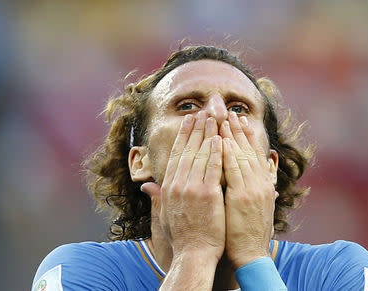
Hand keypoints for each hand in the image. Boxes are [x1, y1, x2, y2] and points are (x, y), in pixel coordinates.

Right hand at [141, 111, 224, 261]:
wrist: (194, 253)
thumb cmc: (182, 235)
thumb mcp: (165, 214)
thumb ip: (158, 197)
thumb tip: (146, 186)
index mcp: (168, 187)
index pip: (176, 155)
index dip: (183, 136)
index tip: (189, 121)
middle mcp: (178, 184)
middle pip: (188, 150)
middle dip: (195, 129)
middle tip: (203, 112)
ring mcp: (192, 189)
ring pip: (200, 155)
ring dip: (207, 135)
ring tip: (214, 119)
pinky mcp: (207, 195)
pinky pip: (213, 169)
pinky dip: (216, 152)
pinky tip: (221, 139)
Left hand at [220, 112, 277, 268]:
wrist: (251, 253)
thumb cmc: (248, 232)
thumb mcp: (257, 208)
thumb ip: (256, 190)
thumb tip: (262, 180)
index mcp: (263, 185)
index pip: (255, 155)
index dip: (247, 137)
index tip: (240, 122)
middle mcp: (260, 184)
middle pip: (249, 151)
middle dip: (239, 131)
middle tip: (231, 113)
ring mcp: (253, 189)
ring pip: (242, 156)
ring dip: (233, 136)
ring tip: (225, 119)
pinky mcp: (243, 197)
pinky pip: (234, 170)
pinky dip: (229, 154)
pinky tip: (223, 141)